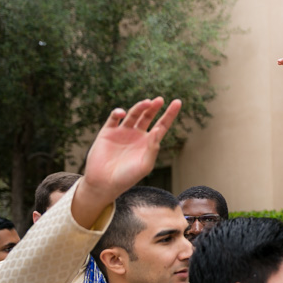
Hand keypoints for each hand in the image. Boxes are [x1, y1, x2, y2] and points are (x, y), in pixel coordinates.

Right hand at [73, 98, 180, 228]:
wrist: (104, 183)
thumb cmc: (128, 177)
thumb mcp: (145, 165)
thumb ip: (153, 148)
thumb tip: (157, 130)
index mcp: (148, 143)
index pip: (161, 125)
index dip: (169, 114)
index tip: (178, 102)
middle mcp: (136, 135)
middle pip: (148, 116)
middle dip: (154, 107)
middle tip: (160, 100)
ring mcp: (122, 132)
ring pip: (133, 114)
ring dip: (140, 107)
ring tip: (147, 103)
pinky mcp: (107, 132)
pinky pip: (113, 118)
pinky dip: (117, 113)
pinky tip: (122, 113)